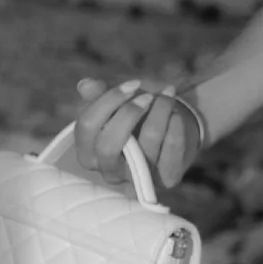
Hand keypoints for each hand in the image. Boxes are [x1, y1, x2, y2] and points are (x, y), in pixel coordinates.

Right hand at [71, 75, 206, 193]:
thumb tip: (86, 85)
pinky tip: (176, 114)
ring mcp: (137, 179)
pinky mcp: (166, 179)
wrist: (172, 135)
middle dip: (129, 113)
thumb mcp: (115, 104)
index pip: (86, 126)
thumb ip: (98, 95)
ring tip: (168, 95)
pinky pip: (171, 148)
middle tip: (148, 95)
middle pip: (108, 144)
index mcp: (88, 152)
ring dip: (160, 110)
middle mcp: (108, 171)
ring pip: (147, 141)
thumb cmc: (136, 118)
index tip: (132, 84)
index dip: (107, 100)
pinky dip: (175, 125)